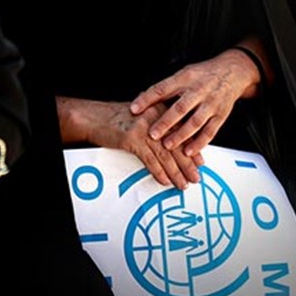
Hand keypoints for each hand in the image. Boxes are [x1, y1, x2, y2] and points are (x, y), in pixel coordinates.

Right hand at [59, 97, 200, 188]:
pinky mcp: (132, 139)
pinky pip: (150, 160)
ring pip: (165, 155)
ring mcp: (144, 129)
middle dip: (188, 165)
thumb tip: (175, 145)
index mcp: (160, 111)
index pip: (182, 133)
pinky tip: (164, 181)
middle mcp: (154, 118)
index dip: (193, 150)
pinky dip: (159, 172)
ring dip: (176, 173)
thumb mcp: (142, 117)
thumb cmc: (116, 119)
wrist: (94, 118)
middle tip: (196, 178)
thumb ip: (158, 127)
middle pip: (176, 145)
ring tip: (183, 184)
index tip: (201, 163)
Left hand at [129, 49, 260, 159]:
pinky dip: (199, 143)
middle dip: (165, 122)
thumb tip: (141, 101)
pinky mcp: (221, 115)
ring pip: (195, 122)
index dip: (147, 99)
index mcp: (185, 78)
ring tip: (167, 145)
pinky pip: (210, 131)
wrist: (232, 72)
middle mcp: (199, 91)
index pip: (162, 88)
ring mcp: (211, 104)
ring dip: (181, 136)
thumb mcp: (183, 74)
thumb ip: (165, 88)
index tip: (134, 109)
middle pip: (180, 108)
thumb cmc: (202, 75)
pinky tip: (189, 151)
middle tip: (152, 134)